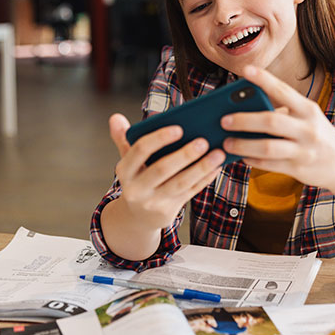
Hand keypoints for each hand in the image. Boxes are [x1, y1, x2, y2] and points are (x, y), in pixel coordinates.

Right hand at [108, 113, 225, 230]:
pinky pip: (190, 193)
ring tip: (218, 154)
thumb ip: (123, 139)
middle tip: (204, 141)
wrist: (136, 217)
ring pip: (180, 183)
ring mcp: (152, 203)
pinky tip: (216, 167)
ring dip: (201, 168)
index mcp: (125, 170)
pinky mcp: (168, 212)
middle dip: (184, 155)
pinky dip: (204, 180)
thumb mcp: (128, 161)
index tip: (179, 128)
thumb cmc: (137, 179)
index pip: (140, 150)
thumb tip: (115, 117)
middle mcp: (136, 188)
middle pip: (162, 169)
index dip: (159, 138)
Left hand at [220, 66, 334, 189]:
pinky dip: (251, 160)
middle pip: (270, 120)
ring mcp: (304, 150)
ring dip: (243, 144)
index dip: (264, 79)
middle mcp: (307, 128)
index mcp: (308, 109)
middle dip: (244, 119)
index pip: (283, 90)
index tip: (246, 70)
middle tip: (224, 120)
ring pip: (267, 147)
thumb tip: (245, 108)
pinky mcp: (298, 168)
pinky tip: (241, 156)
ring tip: (226, 143)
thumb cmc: (316, 134)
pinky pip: (269, 164)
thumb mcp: (306, 117)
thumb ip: (283, 111)